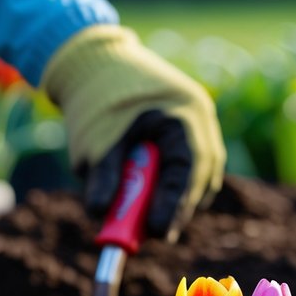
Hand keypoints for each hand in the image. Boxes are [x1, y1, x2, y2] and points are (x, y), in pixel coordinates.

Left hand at [43, 25, 225, 238]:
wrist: (97, 60)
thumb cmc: (97, 96)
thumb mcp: (95, 137)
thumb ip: (103, 176)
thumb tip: (101, 215)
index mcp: (183, 113)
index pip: (187, 168)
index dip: (174, 204)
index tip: (156, 233)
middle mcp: (200, 118)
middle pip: (200, 175)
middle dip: (177, 208)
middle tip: (154, 236)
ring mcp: (200, 124)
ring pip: (198, 174)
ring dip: (176, 197)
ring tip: (150, 219)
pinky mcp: (190, 131)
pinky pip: (190, 167)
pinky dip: (173, 185)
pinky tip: (155, 197)